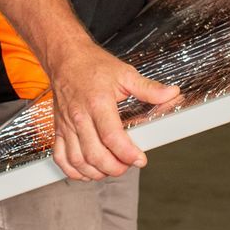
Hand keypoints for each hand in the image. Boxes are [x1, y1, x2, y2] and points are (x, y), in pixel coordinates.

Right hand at [47, 44, 180, 180]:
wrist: (66, 57)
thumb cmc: (93, 65)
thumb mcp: (125, 74)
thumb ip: (149, 88)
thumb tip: (171, 93)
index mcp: (98, 103)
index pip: (112, 137)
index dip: (128, 154)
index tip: (140, 159)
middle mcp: (80, 116)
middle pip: (95, 154)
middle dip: (115, 167)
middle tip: (128, 165)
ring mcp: (67, 125)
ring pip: (78, 160)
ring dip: (96, 172)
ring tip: (111, 169)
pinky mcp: (58, 129)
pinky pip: (61, 157)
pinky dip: (73, 170)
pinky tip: (87, 170)